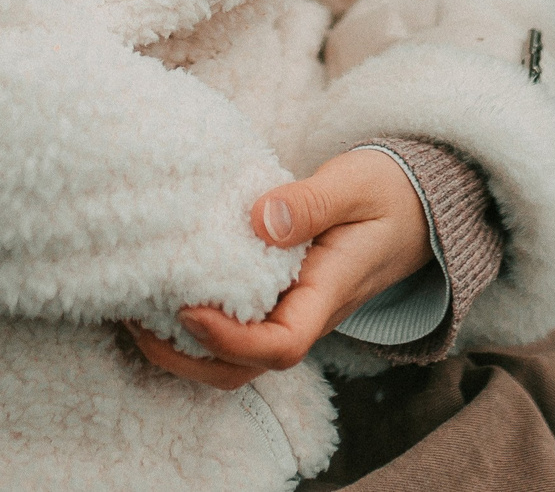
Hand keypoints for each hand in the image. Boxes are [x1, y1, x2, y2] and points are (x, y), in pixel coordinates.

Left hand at [128, 149, 431, 390]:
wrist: (417, 207)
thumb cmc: (387, 192)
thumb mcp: (354, 185)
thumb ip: (310, 203)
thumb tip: (260, 221)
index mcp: (329, 293)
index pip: (281, 346)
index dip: (229, 340)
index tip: (187, 308)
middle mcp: (308, 315)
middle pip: (246, 369)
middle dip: (188, 357)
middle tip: (137, 318)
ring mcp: (293, 312)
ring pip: (236, 360)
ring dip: (184, 349)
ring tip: (137, 312)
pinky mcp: (280, 300)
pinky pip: (236, 331)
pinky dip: (195, 327)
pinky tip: (162, 293)